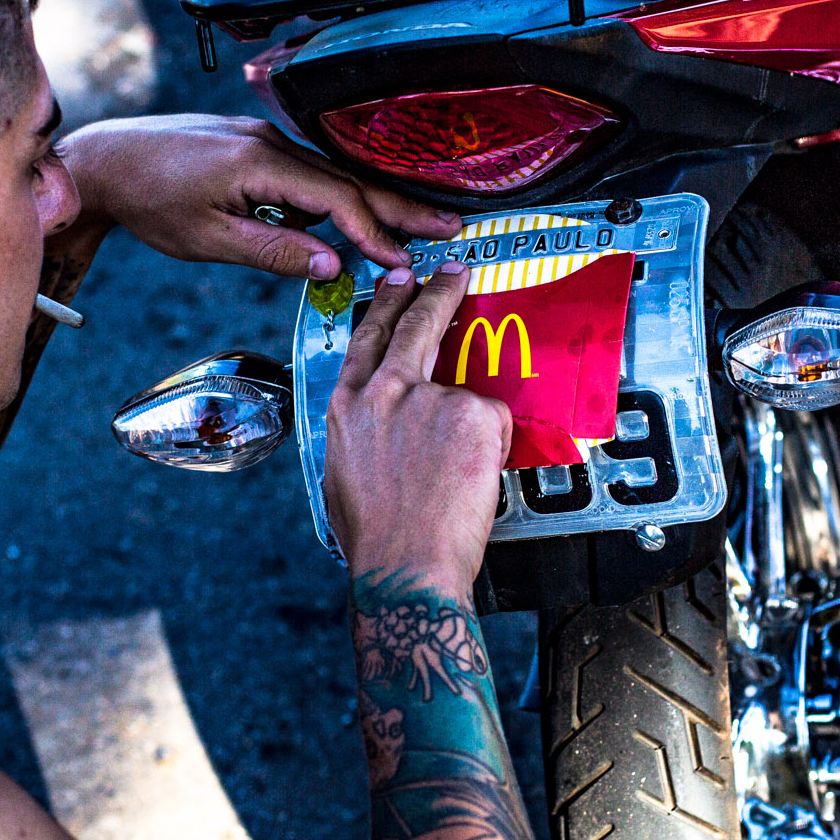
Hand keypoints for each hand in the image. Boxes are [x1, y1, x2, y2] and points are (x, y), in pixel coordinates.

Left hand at [59, 114, 460, 277]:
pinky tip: (353, 220)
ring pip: (333, 175)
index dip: (377, 234)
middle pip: (350, 180)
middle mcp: (271, 142)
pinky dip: (340, 196)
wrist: (105, 160)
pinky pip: (310, 172)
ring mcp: (265, 138)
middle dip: (401, 207)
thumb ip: (274, 251)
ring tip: (417, 227)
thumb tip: (333, 264)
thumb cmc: (149, 201)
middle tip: (450, 228)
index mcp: (261, 163)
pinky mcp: (256, 144)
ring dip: (375, 202)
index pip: (338, 201)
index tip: (405, 262)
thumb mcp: (208, 239)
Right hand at [323, 263, 510, 594]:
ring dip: (469, 430)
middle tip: (452, 273)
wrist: (406, 567)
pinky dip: (491, 450)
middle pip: (415, 325)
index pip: (368, 338)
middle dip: (436, 293)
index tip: (398, 281)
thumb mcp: (346, 472)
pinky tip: (470, 481)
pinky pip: (494, 423)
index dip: (385, 305)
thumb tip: (385, 423)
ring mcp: (431, 399)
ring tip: (455, 474)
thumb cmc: (378, 537)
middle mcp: (385, 392)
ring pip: (466, 398)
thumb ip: (367, 430)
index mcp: (348, 406)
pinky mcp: (472, 412)